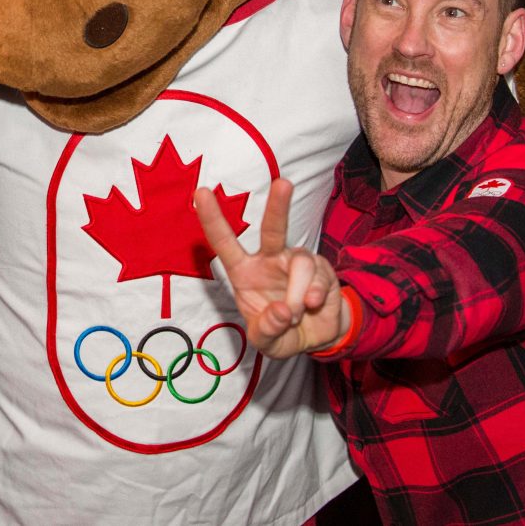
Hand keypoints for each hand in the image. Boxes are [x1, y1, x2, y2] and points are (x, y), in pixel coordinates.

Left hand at [194, 180, 345, 357]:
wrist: (317, 339)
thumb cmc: (280, 332)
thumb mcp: (266, 342)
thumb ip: (267, 331)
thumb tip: (283, 312)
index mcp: (245, 272)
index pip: (225, 242)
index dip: (212, 219)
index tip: (201, 192)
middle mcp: (271, 259)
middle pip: (273, 229)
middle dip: (278, 206)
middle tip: (283, 183)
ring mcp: (298, 262)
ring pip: (301, 264)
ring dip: (297, 295)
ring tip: (297, 313)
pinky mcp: (323, 270)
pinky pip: (319, 279)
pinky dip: (313, 297)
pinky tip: (312, 306)